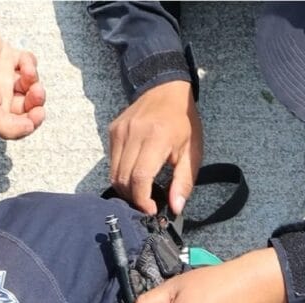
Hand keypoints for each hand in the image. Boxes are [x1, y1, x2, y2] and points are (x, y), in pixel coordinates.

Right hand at [0, 24, 44, 138]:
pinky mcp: (4, 56)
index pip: (15, 126)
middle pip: (26, 107)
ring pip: (29, 85)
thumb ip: (4, 124)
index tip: (38, 113)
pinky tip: (23, 61)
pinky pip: (26, 63)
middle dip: (36, 101)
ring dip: (34, 81)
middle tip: (36, 92)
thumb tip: (27, 128)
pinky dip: (30, 63)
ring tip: (29, 73)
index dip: (31, 122)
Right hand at [109, 80, 202, 214]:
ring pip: (114, 172)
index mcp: (156, 138)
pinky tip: (135, 178)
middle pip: (123, 178)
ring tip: (142, 195)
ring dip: (125, 189)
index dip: (142, 199)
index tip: (151, 211)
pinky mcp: (112, 131)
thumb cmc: (184, 123)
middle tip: (147, 206)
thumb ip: (184, 181)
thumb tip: (175, 207)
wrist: (167, 90)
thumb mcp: (192, 152)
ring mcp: (119, 131)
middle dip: (133, 199)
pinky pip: (112, 161)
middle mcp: (133, 134)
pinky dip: (121, 175)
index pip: (139, 177)